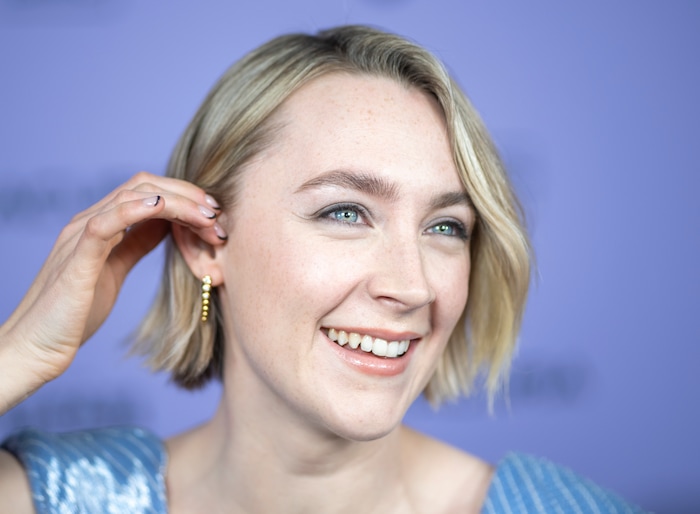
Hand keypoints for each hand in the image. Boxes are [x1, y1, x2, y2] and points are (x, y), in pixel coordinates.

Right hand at [0, 172, 225, 412]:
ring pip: (132, 197)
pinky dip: (136, 210)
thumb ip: (136, 243)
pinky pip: (106, 222)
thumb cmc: (74, 314)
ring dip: (178, 203)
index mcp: (100, 224)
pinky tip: (163, 208)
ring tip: (207, 217)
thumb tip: (166, 225)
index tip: (215, 215)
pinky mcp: (76, 258)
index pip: (147, 191)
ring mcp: (80, 236)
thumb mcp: (115, 269)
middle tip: (218, 215)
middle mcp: (89, 222)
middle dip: (188, 196)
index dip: (185, 196)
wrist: (34, 349)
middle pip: (145, 186)